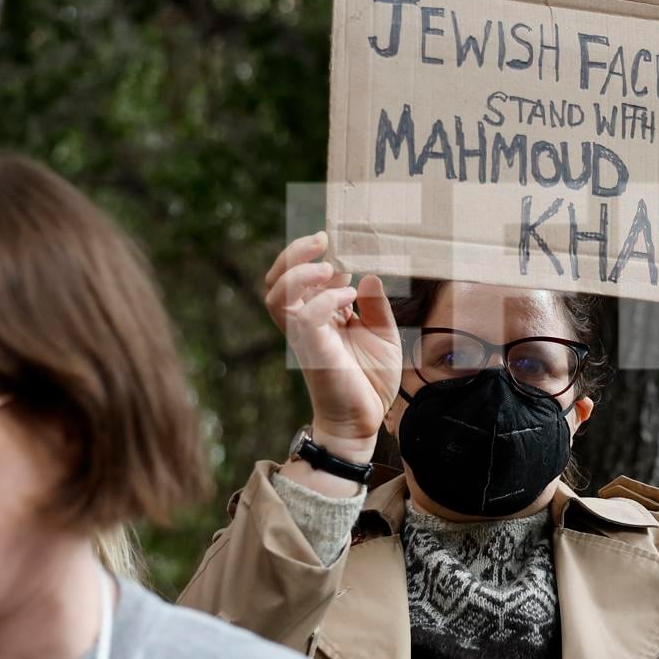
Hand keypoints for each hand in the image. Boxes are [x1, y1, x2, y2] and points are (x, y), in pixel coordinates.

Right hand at [263, 233, 400, 456]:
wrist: (364, 421)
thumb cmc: (370, 381)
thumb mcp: (383, 335)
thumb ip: (376, 306)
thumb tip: (369, 275)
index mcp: (318, 315)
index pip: (299, 276)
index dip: (311, 252)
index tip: (336, 236)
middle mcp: (305, 323)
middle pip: (276, 280)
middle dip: (293, 252)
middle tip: (322, 238)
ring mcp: (305, 337)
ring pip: (277, 295)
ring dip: (298, 273)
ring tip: (328, 266)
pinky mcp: (313, 351)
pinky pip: (305, 317)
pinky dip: (325, 300)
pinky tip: (349, 298)